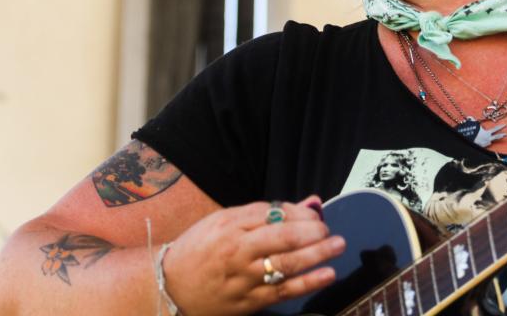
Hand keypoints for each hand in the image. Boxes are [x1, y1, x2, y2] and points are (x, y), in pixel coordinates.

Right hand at [163, 197, 344, 314]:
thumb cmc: (199, 250)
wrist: (168, 287)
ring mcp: (243, 277)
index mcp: (230, 224)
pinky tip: (328, 275)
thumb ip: (265, 213)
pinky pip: (283, 290)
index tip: (315, 215)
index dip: (299, 214)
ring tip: (338, 246)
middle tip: (329, 230)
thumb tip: (309, 204)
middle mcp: (237, 250)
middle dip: (313, 232)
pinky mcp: (248, 301)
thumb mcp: (223, 222)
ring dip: (318, 254)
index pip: (273, 213)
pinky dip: (308, 283)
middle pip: (283, 237)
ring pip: (287, 263)